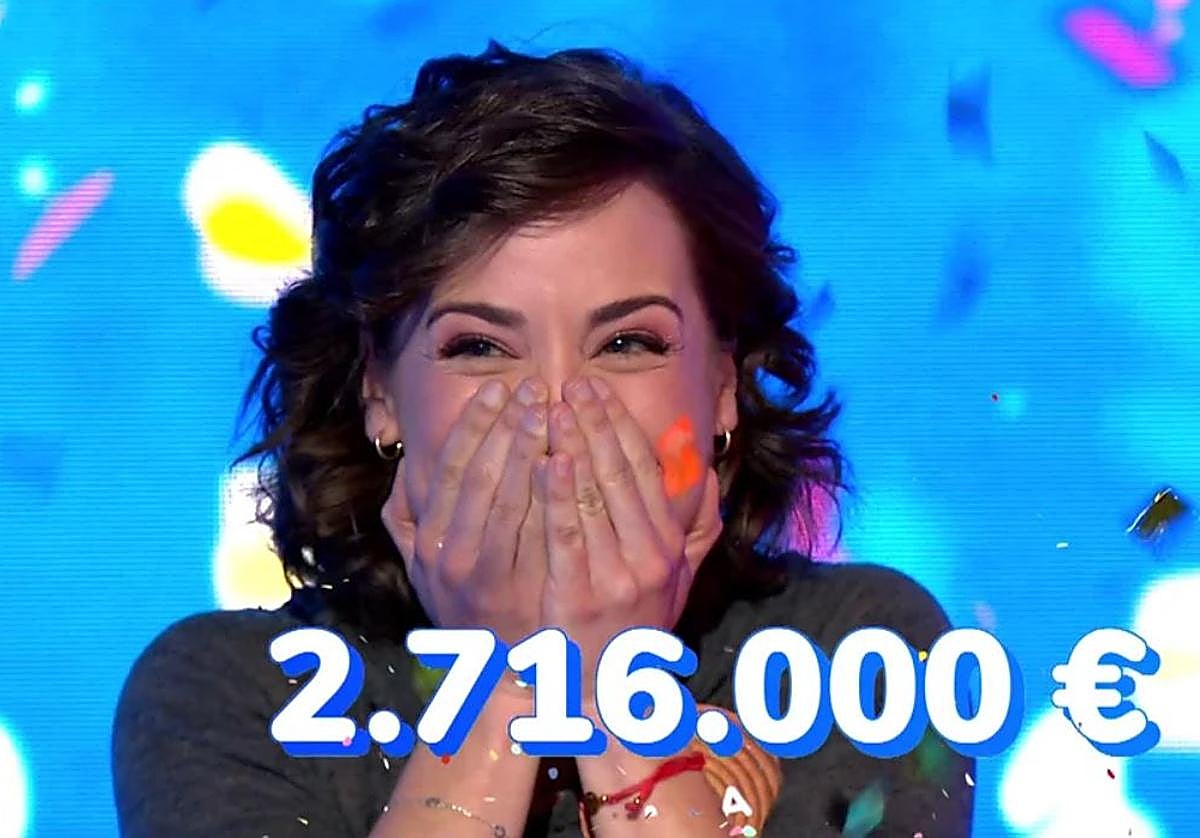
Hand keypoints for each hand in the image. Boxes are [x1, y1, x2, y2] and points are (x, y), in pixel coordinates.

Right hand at [381, 378, 549, 647]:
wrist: (500, 675)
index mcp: (429, 540)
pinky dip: (551, 495)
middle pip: (480, 475)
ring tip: (554, 410)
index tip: (498, 389)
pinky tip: (568, 461)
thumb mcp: (422, 567)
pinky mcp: (526, 591)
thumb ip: (409, 517)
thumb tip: (405, 464)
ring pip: (508, 500)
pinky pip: (539, 532)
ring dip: (529, 450)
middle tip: (534, 387)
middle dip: (507, 426)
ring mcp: (489, 576)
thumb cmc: (466, 608)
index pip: (450, 468)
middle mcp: (452, 555)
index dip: (474, 424)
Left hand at [537, 376, 722, 697]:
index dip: (619, 424)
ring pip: (592, 496)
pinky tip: (546, 462)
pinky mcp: (579, 596)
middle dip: (593, 422)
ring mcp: (615, 577)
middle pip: (617, 473)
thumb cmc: (632, 626)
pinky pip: (567, 535)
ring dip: (571, 445)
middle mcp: (649, 555)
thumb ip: (691, 523)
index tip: (596, 389)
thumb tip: (702, 468)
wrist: (602, 692)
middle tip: (569, 383)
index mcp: (666, 543)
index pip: (643, 468)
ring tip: (549, 408)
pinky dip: (558, 496)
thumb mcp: (674, 576)